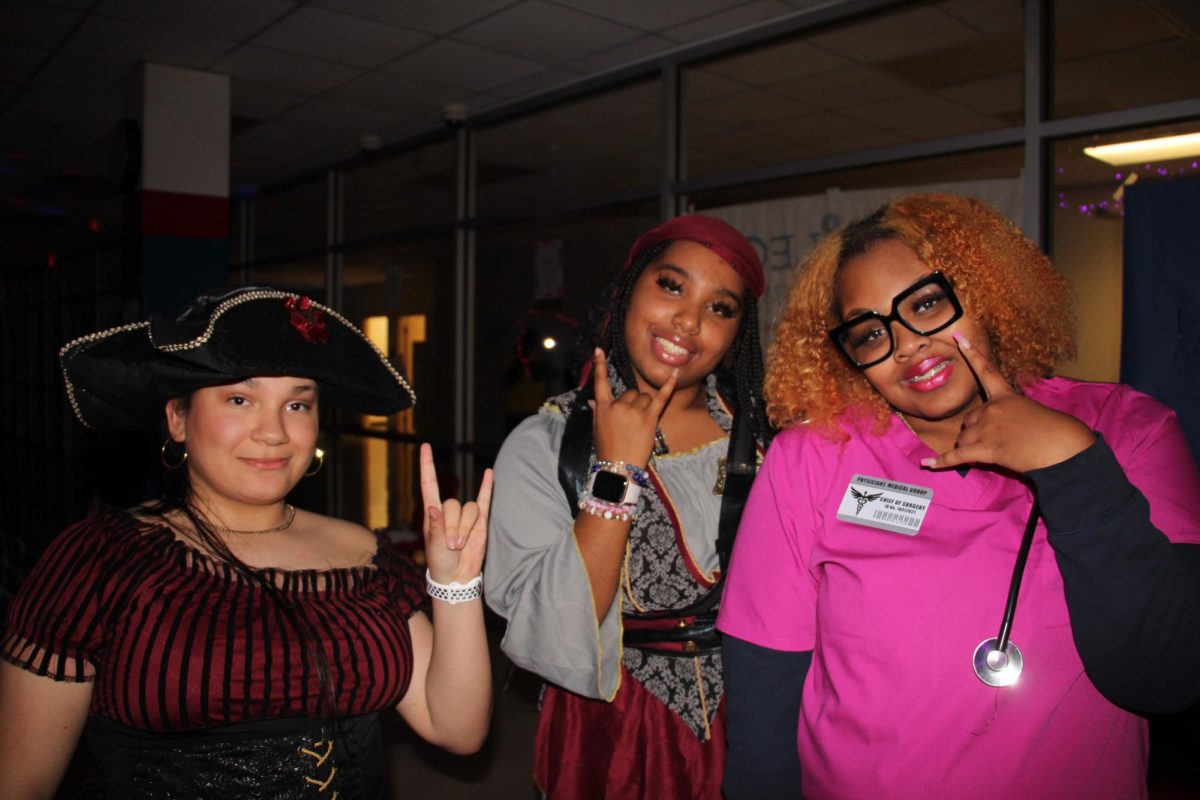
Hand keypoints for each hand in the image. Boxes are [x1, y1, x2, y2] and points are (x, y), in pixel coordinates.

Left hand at [420, 443, 491, 583]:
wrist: (457, 576)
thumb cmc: (440, 562)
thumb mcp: (434, 547)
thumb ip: (436, 528)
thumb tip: (434, 507)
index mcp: (432, 512)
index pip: (429, 483)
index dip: (427, 465)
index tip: (425, 446)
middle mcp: (448, 510)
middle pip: (453, 504)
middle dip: (453, 527)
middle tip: (452, 546)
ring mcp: (465, 515)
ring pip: (469, 509)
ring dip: (465, 528)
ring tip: (460, 545)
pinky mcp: (481, 520)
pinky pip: (485, 499)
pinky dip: (488, 486)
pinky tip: (490, 473)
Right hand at [589, 348, 677, 467]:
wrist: (618, 468)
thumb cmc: (607, 450)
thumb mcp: (597, 430)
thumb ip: (597, 412)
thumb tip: (592, 401)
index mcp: (603, 407)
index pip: (600, 382)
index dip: (599, 365)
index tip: (599, 350)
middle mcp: (618, 405)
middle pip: (630, 393)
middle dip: (633, 403)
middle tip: (632, 424)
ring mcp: (634, 411)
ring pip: (644, 398)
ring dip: (645, 407)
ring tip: (640, 427)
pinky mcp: (649, 418)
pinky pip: (661, 398)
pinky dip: (669, 385)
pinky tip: (676, 372)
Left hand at [920, 332, 1095, 472]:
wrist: (1063, 448)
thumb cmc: (1059, 432)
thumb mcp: (1035, 413)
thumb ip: (1015, 415)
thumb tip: (1005, 430)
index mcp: (1007, 396)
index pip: (986, 371)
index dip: (971, 353)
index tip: (958, 337)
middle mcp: (992, 408)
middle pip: (969, 419)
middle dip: (976, 431)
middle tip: (998, 440)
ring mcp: (986, 429)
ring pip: (964, 439)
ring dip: (972, 448)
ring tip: (997, 453)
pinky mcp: (985, 449)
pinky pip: (957, 456)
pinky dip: (942, 462)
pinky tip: (928, 464)